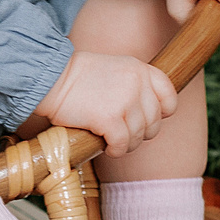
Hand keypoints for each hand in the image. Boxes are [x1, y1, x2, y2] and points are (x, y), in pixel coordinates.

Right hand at [33, 51, 177, 157]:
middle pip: (154, 121)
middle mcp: (137, 83)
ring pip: (139, 136)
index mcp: (139, 69)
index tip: (147, 119)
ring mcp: (125, 101)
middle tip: (123, 134)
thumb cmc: (77, 77)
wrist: (50, 78)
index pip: (169, 95)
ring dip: (126, 144)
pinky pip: (123, 144)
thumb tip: (147, 113)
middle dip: (140, 133)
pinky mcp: (109, 119)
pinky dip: (116, 150)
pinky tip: (106, 147)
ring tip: (112, 141)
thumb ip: (134, 85)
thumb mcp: (114, 69)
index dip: (162, 113)